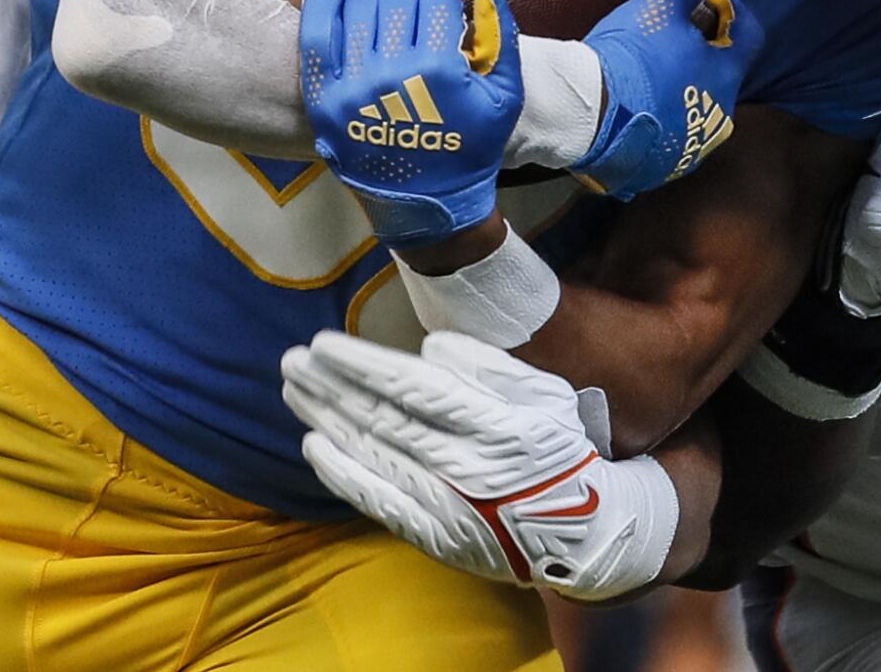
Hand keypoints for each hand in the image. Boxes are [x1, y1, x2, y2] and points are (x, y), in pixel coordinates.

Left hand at [281, 330, 677, 601]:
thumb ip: (488, 366)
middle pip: (379, 418)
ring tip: (295, 391)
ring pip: (371, 455)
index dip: (359, 365)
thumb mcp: (542, 392)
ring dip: (326, 420)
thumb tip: (430, 349)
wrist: (588, 532)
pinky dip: (343, 474)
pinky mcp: (436, 535)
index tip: (323, 344)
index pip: (409, 387)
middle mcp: (462, 464)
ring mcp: (445, 504)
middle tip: (292, 362)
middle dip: (330, 387)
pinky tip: (316, 446)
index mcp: (490, 422)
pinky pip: (378, 501)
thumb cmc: (562, 447)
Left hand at [300, 0, 521, 245]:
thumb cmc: (471, 147)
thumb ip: (502, 32)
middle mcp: (391, 77)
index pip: (436, 4)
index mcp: (438, 74)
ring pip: (355, 6)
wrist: (428, 204)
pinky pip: (315, 34)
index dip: (442, 3)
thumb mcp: (505, 95)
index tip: (443, 15)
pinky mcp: (323, 99)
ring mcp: (351, 87)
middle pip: (394, 0)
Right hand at [572, 0, 760, 199]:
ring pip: (695, 107)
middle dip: (699, 52)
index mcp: (726, 76)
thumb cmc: (631, 58)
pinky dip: (657, 119)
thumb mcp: (657, 5)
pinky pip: (669, 136)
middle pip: (719, 74)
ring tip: (644, 74)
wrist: (586, 114)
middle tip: (665, 36)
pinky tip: (632, 107)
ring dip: (679, 88)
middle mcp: (720, 117)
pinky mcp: (662, 167)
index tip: (701, 1)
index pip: (750, 35)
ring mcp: (692, 147)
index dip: (728, 11)